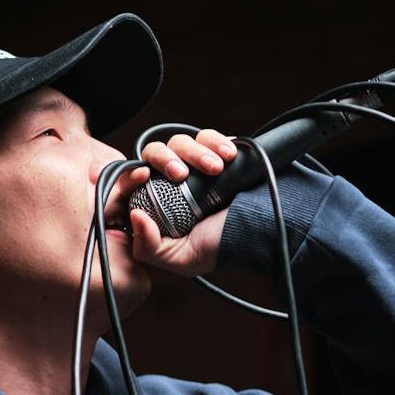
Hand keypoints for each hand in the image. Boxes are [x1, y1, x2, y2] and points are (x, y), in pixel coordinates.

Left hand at [127, 129, 238, 277]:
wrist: (262, 233)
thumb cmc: (220, 247)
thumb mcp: (180, 259)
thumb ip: (148, 247)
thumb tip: (134, 215)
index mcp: (157, 204)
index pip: (132, 179)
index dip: (132, 173)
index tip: (145, 176)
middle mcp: (172, 182)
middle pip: (153, 152)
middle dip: (165, 159)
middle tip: (181, 174)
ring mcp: (195, 165)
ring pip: (179, 142)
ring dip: (196, 152)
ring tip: (216, 168)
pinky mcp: (217, 152)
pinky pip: (207, 136)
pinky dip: (216, 141)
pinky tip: (229, 156)